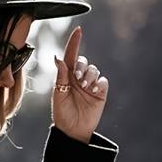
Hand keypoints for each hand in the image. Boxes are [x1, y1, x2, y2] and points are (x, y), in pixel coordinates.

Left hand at [52, 26, 109, 143]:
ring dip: (89, 76)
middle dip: (82, 67)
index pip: (71, 56)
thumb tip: (58, 58)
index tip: (79, 30)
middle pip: (83, 62)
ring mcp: (90, 85)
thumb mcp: (58, 94)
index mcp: (67, 77)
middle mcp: (79, 78)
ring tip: (85, 87)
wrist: (73, 130)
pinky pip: (103, 80)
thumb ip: (60, 76)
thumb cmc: (62, 114)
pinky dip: (99, 83)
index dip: (74, 43)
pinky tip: (93, 91)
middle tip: (78, 80)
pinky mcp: (100, 92)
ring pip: (94, 70)